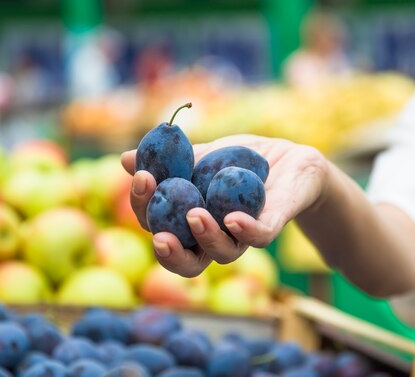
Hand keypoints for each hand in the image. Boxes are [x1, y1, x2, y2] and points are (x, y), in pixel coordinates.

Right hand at [121, 134, 328, 276]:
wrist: (290, 156)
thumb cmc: (240, 161)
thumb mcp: (203, 155)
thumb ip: (171, 162)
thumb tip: (124, 160)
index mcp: (192, 220)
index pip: (160, 224)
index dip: (145, 207)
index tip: (142, 178)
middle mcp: (216, 235)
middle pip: (188, 260)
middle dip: (171, 253)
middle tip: (160, 237)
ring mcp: (245, 234)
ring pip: (223, 254)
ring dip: (207, 238)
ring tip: (195, 216)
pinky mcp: (274, 223)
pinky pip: (260, 236)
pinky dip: (246, 230)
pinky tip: (233, 218)